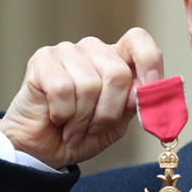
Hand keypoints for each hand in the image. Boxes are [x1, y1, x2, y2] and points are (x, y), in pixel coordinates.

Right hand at [0, 27, 162, 169]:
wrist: (42, 149)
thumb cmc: (80, 134)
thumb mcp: (115, 125)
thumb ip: (132, 107)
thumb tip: (141, 93)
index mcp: (116, 60)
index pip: (139, 41)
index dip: (149, 64)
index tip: (149, 92)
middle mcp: (93, 50)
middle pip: (117, 72)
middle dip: (109, 112)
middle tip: (95, 128)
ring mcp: (67, 51)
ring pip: (90, 84)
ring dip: (83, 118)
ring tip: (74, 128)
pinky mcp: (42, 60)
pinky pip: (63, 89)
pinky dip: (63, 113)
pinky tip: (57, 118)